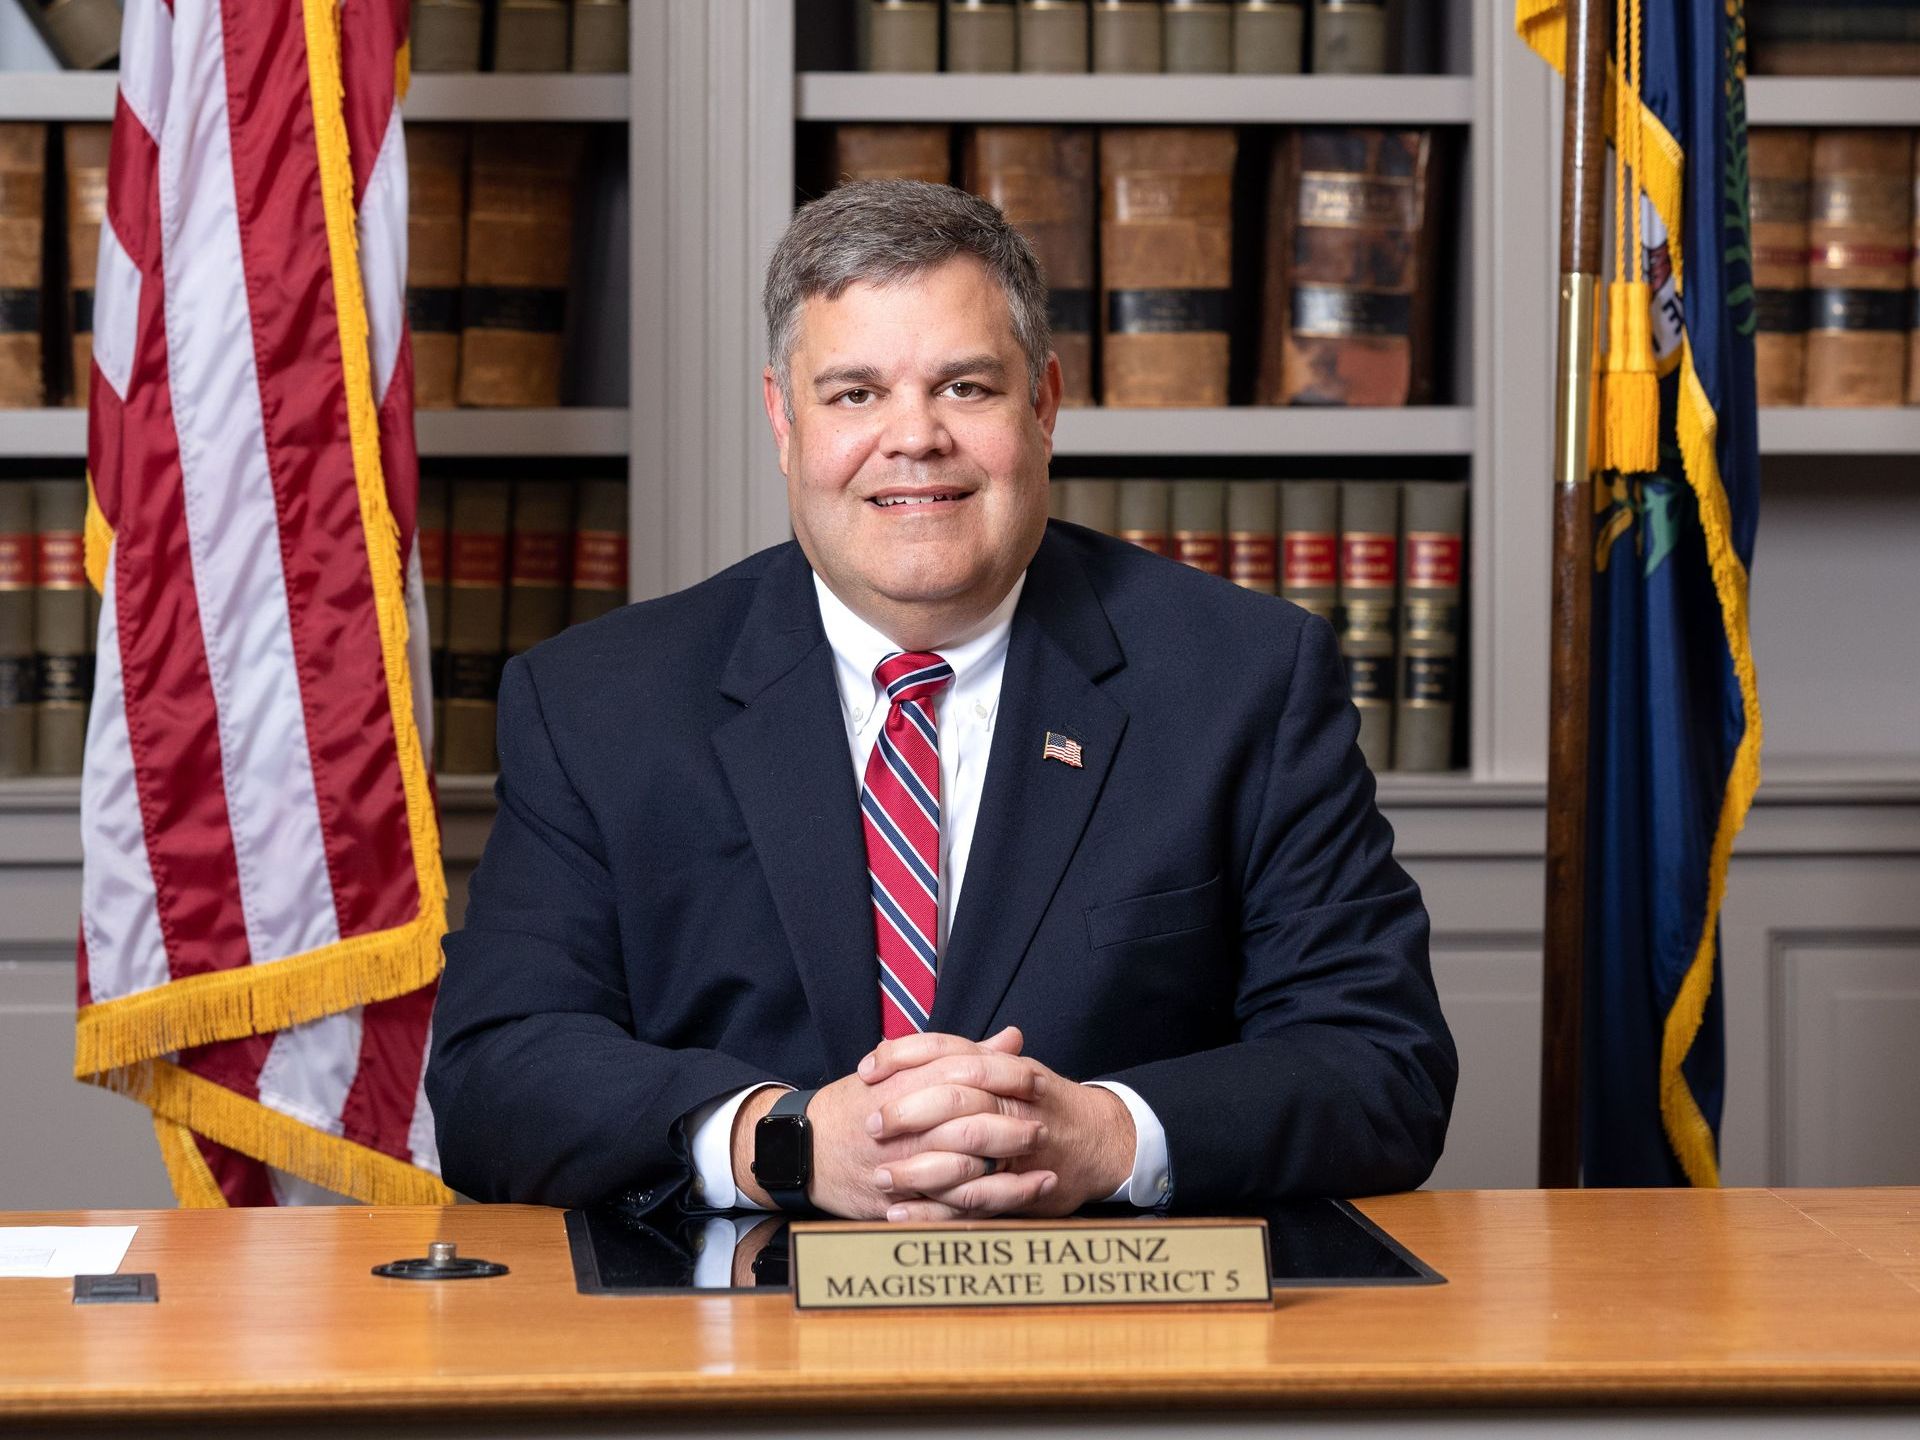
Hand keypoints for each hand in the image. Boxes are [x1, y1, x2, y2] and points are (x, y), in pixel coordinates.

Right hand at [728, 1028, 1057, 1218]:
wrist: (802, 1149)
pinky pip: (950, 1209)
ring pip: (963, 1173)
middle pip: (968, 1126)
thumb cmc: (856, 1105)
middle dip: (1011, 1130)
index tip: (1036, 1084)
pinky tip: (1017, 1202)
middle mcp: (903, 1128)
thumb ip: (958, 1054)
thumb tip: (1013, 1039)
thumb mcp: (900, 1069)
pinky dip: (985, 1207)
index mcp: (903, 1087)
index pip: (963, 1077)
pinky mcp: (899, 1203)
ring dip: (1008, 1175)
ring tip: (1045, 1171)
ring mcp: (901, 1168)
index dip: (1004, 1081)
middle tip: (1043, 1128)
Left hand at [861, 1027, 1135, 1220]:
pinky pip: (974, 1199)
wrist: (1105, 1141)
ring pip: (965, 1151)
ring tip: (879, 1176)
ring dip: (917, 1167)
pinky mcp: (1021, 1186)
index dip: (904, 1056)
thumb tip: (907, 1047)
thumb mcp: (1013, 1071)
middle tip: (871, 1124)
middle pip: (956, 1097)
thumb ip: (968, 1059)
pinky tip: (900, 1213)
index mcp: (1007, 1068)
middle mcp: (1014, 1100)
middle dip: (908, 1111)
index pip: (950, 1050)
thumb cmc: (1050, 1103)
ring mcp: (1020, 1144)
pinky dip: (934, 1209)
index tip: (867, 1068)